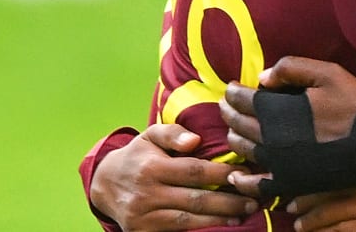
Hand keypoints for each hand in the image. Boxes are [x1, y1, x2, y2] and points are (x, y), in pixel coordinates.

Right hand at [90, 124, 255, 230]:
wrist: (103, 184)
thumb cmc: (137, 156)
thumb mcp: (149, 136)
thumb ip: (172, 133)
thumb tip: (195, 140)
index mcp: (152, 167)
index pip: (194, 171)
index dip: (221, 175)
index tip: (245, 174)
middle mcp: (146, 193)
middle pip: (195, 199)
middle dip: (228, 202)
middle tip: (253, 201)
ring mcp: (142, 216)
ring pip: (188, 220)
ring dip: (218, 219)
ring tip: (242, 216)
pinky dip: (198, 230)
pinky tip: (218, 227)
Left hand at [222, 57, 355, 196]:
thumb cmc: (355, 106)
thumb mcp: (329, 74)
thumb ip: (292, 69)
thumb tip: (262, 78)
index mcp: (277, 111)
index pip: (244, 99)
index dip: (234, 92)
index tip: (231, 88)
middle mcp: (271, 138)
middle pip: (240, 124)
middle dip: (229, 112)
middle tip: (225, 106)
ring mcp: (279, 163)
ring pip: (245, 150)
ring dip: (234, 138)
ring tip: (232, 131)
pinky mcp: (290, 182)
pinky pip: (259, 184)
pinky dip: (244, 180)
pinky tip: (236, 176)